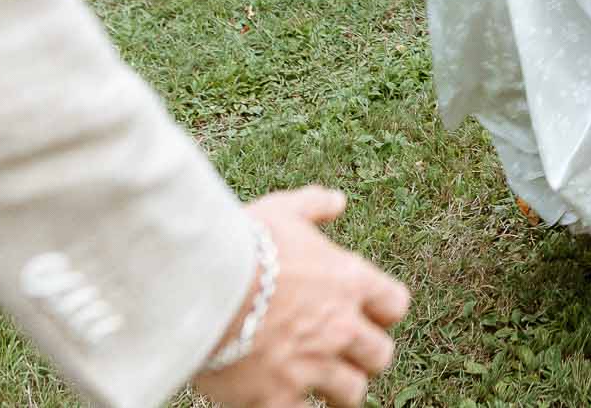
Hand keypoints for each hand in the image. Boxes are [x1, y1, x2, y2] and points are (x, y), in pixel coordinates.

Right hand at [193, 186, 411, 407]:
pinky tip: (281, 399)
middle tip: (346, 357)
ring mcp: (312, 365)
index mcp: (349, 282)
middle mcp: (340, 326)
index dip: (383, 314)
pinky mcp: (276, 397)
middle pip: (380, 355)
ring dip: (339, 391)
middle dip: (365, 357)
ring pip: (351, 393)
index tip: (369, 317)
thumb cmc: (239, 245)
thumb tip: (337, 202)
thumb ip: (314, 206)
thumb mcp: (282, 212)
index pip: (395, 305)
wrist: (195, 288)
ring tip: (320, 387)